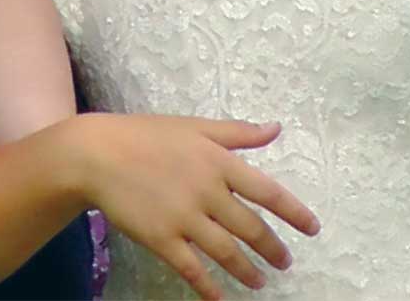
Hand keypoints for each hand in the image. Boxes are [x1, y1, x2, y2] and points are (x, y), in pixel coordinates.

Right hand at [74, 113, 318, 299]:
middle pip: (251, 228)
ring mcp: (184, 217)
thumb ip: (237, 132)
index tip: (313, 229)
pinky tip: (222, 299)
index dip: (294, 213)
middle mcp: (207, 190)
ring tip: (260, 282)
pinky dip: (211, 288)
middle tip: (285, 262)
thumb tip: (275, 128)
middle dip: (273, 249)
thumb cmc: (146, 135)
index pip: (267, 191)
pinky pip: (194, 270)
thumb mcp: (194, 126)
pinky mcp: (162, 239)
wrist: (97, 153)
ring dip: (248, 271)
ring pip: (228, 253)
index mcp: (217, 160)